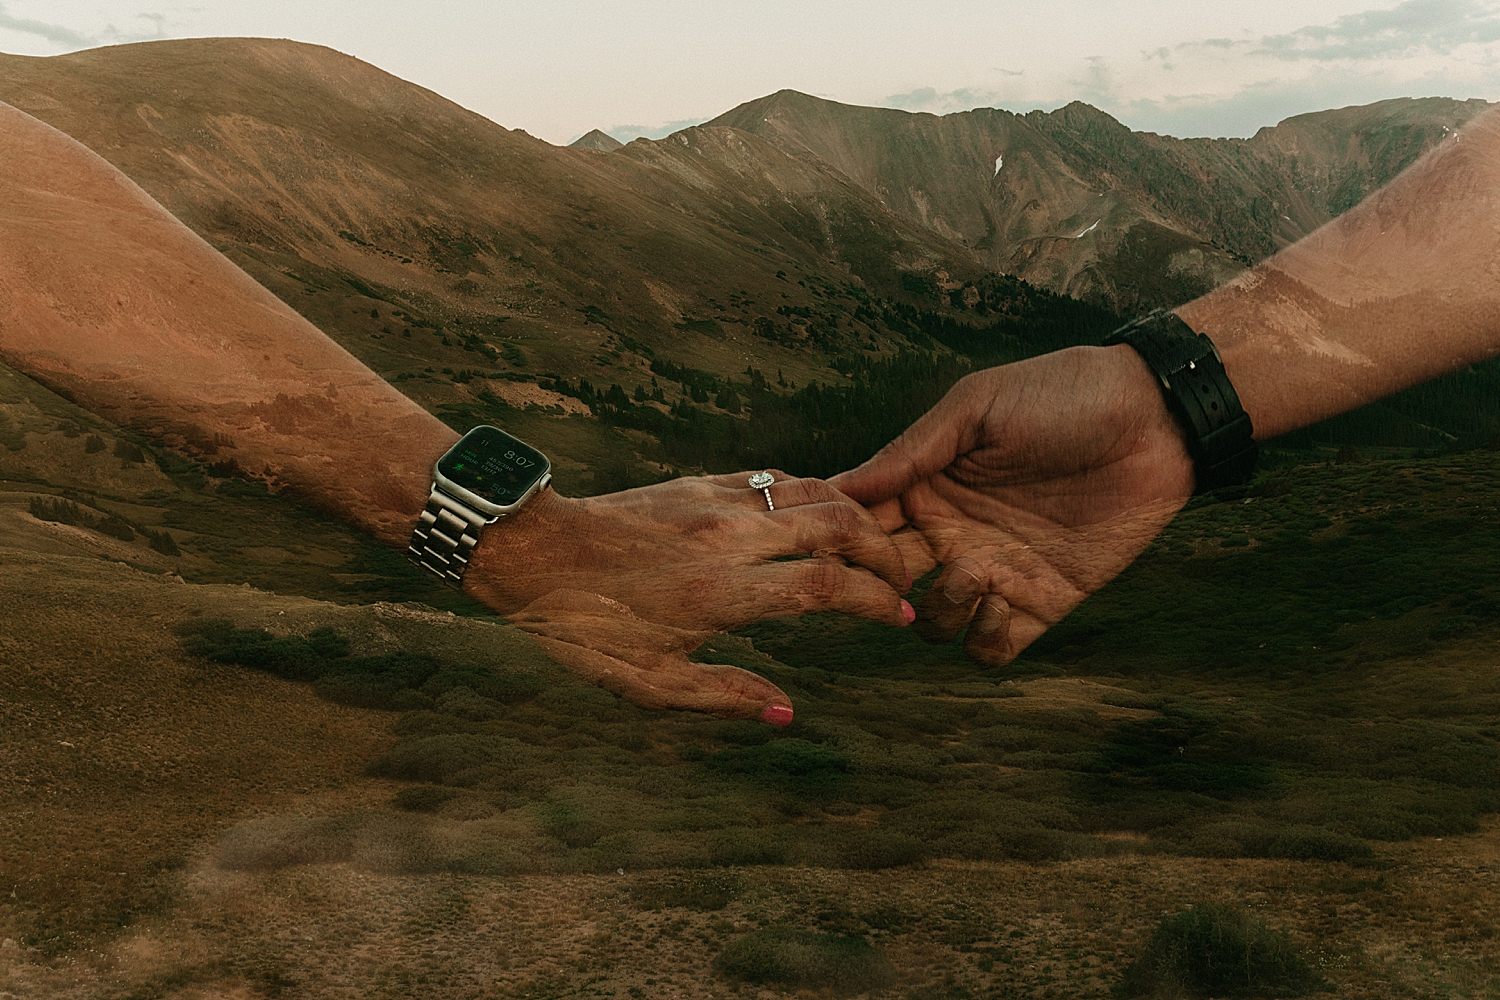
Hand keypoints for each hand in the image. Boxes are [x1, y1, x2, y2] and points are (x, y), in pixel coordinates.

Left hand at [464, 471, 913, 721]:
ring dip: (855, 516)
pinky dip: (813, 493)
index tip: (900, 615)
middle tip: (902, 577)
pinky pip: (776, 478)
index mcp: (721, 593)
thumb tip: (787, 714)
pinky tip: (819, 516)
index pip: (824, 587)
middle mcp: (729, 539)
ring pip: (813, 491)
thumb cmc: (586, 626)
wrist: (533, 551)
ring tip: (873, 546)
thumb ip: (724, 696)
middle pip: (836, 525)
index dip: (875, 600)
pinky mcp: (701, 481)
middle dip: (883, 550)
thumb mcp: (649, 682)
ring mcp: (716, 502)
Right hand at [832, 345, 1194, 666]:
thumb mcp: (976, 408)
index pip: (862, 525)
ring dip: (940, 610)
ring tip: (974, 574)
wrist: (1156, 417)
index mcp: (928, 486)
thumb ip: (910, 451)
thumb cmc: (1063, 394)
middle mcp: (952, 534)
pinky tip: (1002, 601)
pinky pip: (992, 648)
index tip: (844, 538)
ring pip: (934, 625)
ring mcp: (997, 571)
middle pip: (886, 584)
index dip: (845, 539)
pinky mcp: (1043, 602)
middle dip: (878, 588)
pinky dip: (984, 639)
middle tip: (898, 575)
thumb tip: (840, 487)